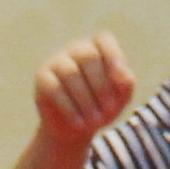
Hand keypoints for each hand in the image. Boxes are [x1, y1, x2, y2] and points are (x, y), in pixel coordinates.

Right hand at [33, 35, 138, 149]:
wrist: (76, 128)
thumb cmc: (102, 107)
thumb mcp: (120, 98)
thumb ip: (126, 84)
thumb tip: (125, 76)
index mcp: (97, 48)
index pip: (104, 40)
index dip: (114, 58)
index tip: (122, 83)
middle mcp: (76, 49)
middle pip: (88, 57)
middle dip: (101, 86)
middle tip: (109, 110)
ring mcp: (57, 61)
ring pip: (70, 73)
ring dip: (85, 100)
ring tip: (95, 121)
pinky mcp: (42, 77)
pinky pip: (54, 88)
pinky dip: (69, 108)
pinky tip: (79, 123)